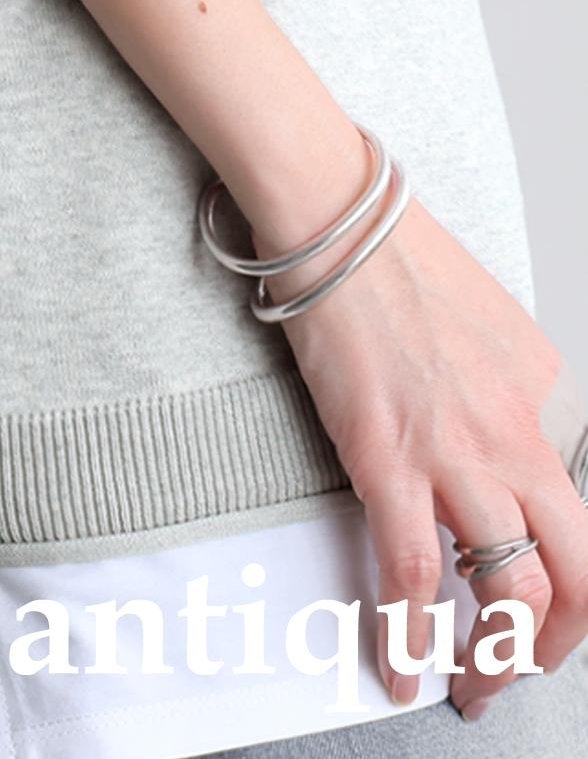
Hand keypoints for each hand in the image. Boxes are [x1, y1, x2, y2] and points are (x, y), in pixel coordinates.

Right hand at [260, 195, 587, 720]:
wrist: (335, 216)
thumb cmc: (388, 251)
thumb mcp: (484, 319)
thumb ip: (498, 382)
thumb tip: (483, 425)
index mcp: (543, 392)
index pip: (571, 506)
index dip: (555, 566)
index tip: (531, 594)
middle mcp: (518, 432)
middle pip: (579, 571)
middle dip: (556, 642)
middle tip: (520, 667)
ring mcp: (457, 452)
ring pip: (514, 591)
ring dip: (495, 657)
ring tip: (466, 683)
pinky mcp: (388, 460)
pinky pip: (414, 578)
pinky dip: (411, 639)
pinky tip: (400, 666)